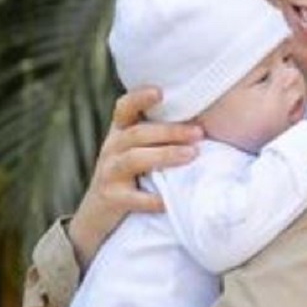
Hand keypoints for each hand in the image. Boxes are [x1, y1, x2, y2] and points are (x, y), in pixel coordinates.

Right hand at [67, 87, 201, 268]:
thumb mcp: (140, 149)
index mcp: (121, 132)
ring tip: (192, 155)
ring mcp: (109, 173)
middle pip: (137, 133)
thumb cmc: (131, 175)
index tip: (161, 91)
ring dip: (165, 155)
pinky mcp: (111, 199)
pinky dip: (153, 199)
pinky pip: (133, 198)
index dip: (140, 98)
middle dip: (170, 131)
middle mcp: (112, 149)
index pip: (124, 108)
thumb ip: (162, 135)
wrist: (97, 214)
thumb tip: (209, 121)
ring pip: (134, 159)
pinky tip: (171, 200)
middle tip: (199, 133)